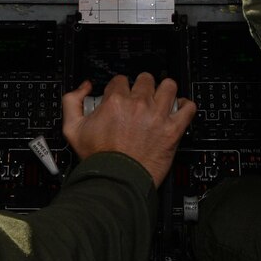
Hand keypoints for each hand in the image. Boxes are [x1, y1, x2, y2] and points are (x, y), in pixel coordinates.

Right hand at [62, 74, 195, 188]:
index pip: (120, 80)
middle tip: (142, 98)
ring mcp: (157, 115)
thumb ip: (72, 101)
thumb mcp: (72, 129)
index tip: (122, 96)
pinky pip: (188, 107)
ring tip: (162, 99)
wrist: (116, 181)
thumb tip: (84, 88)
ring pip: (169, 86)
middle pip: (145, 79)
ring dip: (165, 91)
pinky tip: (180, 109)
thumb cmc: (98, 160)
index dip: (120, 87)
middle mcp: (138, 104)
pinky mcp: (173, 129)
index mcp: (115, 101)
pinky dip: (186, 106)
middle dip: (143, 86)